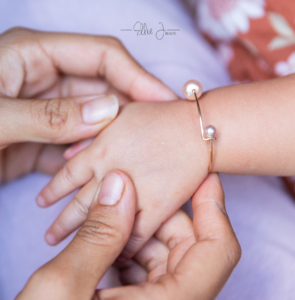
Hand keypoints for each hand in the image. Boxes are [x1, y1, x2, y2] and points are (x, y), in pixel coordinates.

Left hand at [0, 27, 175, 180]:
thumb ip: (48, 115)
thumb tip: (107, 112)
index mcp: (35, 55)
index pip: (102, 56)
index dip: (137, 76)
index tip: (163, 100)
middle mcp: (47, 79)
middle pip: (104, 87)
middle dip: (132, 108)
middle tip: (158, 130)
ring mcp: (50, 110)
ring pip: (95, 119)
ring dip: (113, 136)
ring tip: (135, 153)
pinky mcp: (46, 138)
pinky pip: (79, 143)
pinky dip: (92, 155)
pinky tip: (102, 170)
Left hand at [37, 100, 209, 257]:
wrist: (199, 129)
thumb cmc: (163, 115)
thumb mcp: (123, 113)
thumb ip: (94, 133)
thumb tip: (68, 154)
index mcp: (100, 148)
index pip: (67, 175)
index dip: (53, 190)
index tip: (43, 202)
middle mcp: (110, 172)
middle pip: (79, 203)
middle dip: (63, 221)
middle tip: (51, 236)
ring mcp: (133, 192)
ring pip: (102, 220)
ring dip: (85, 234)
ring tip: (75, 247)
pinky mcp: (157, 207)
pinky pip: (136, 234)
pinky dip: (124, 246)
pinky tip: (116, 252)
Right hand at [101, 173, 240, 299]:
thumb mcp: (69, 284)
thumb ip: (98, 236)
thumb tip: (118, 184)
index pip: (219, 250)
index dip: (213, 206)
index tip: (204, 176)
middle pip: (189, 246)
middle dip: (161, 214)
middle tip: (130, 191)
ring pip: (168, 255)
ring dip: (141, 230)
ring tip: (110, 214)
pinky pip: (151, 268)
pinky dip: (131, 248)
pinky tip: (106, 240)